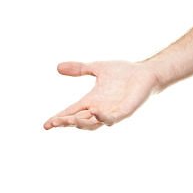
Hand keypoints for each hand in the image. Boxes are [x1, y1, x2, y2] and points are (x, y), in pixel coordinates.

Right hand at [43, 60, 160, 130]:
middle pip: (79, 121)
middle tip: (54, 123)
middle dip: (67, 122)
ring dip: (82, 123)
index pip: (71, 112)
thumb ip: (79, 68)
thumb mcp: (97, 68)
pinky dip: (104, 117)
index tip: (46, 125)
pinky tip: (96, 112)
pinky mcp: (125, 111)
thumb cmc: (123, 72)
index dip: (59, 119)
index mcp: (91, 101)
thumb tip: (58, 67)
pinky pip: (113, 118)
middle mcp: (99, 109)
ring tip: (70, 121)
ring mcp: (112, 112)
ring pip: (94, 123)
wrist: (146, 73)